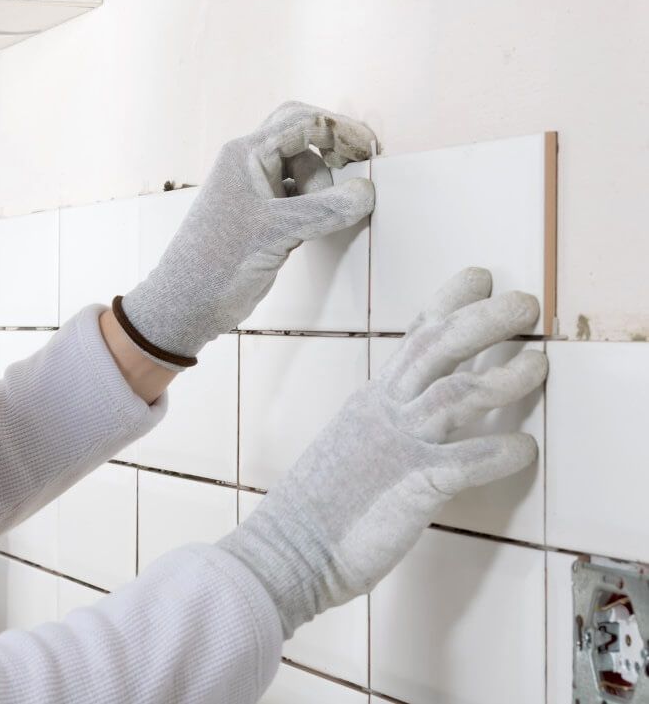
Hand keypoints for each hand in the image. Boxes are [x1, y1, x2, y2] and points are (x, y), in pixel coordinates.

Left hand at [116, 101, 375, 370]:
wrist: (191, 302)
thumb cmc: (220, 260)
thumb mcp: (278, 230)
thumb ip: (326, 209)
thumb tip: (365, 193)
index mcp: (246, 154)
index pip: (300, 122)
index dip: (338, 130)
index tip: (368, 147)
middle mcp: (250, 166)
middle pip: (301, 137)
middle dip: (330, 149)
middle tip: (356, 165)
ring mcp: (257, 192)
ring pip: (303, 171)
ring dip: (322, 188)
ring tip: (318, 220)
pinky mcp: (266, 217)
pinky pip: (301, 198)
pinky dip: (316, 206)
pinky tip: (319, 225)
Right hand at [218, 267, 546, 638]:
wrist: (288, 549)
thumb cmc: (318, 509)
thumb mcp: (351, 447)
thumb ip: (386, 426)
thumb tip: (418, 420)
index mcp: (371, 402)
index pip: (413, 337)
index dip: (449, 302)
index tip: (478, 276)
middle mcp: (384, 412)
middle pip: (437, 347)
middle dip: (485, 319)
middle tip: (524, 302)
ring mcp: (398, 446)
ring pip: (456, 392)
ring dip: (504, 375)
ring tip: (537, 364)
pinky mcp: (413, 486)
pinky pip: (468, 461)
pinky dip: (501, 452)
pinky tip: (525, 448)